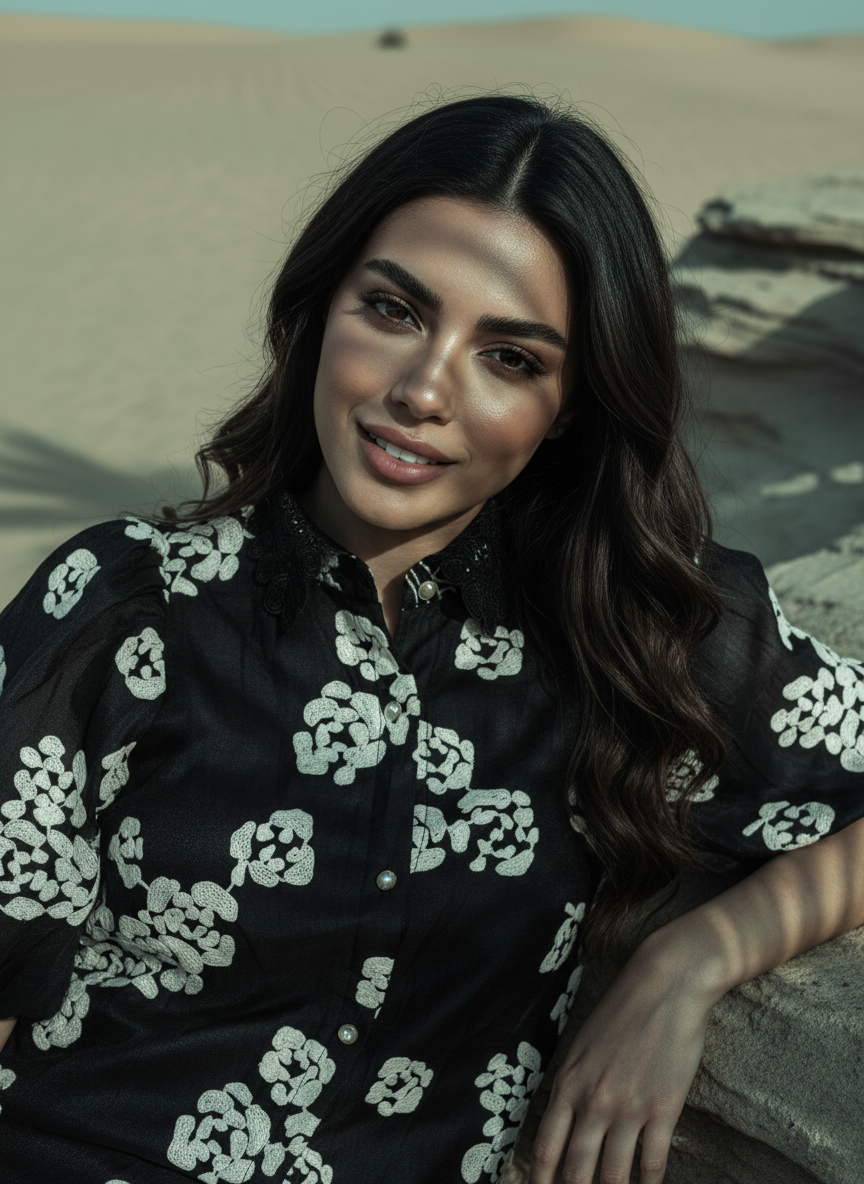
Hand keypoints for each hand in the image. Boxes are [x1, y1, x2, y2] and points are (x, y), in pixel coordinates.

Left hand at [529, 935, 719, 1183]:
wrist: (665, 986)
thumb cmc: (621, 1011)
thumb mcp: (582, 1046)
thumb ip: (571, 1086)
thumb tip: (563, 1124)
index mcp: (568, 1083)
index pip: (546, 1149)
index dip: (540, 1182)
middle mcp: (593, 1101)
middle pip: (576, 1172)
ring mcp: (629, 1108)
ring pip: (614, 1177)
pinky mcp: (663, 1110)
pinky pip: (652, 1163)